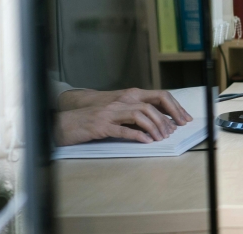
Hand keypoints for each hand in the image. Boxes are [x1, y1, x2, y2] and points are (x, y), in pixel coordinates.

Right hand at [55, 101, 179, 145]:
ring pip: (138, 116)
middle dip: (163, 120)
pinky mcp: (100, 127)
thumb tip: (153, 126)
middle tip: (170, 133)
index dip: (168, 110)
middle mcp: (117, 104)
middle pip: (148, 107)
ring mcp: (109, 115)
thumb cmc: (90, 122)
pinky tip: (146, 141)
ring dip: (153, 128)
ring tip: (160, 138)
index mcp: (123, 101)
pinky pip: (122, 130)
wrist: (64, 124)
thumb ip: (131, 118)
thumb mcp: (114, 116)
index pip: (152, 100)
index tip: (178, 121)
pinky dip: (137, 135)